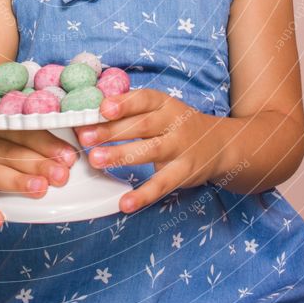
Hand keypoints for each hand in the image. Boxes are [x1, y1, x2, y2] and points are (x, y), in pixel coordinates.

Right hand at [0, 129, 77, 228]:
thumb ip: (52, 140)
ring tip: (39, 190)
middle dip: (39, 164)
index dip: (49, 144)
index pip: (28, 131)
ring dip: (17, 182)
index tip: (70, 157)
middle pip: (13, 152)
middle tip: (61, 177)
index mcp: (5, 125)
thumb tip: (86, 147)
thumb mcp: (28, 138)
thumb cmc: (14, 149)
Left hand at [75, 90, 222, 213]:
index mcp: (164, 103)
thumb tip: (91, 110)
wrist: (218, 145)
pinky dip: (144, 195)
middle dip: (111, 130)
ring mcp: (180, 147)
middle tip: (85, 136)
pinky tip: (125, 203)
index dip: (124, 103)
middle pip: (141, 125)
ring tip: (96, 160)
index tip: (103, 107)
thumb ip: (130, 109)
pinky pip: (162, 184)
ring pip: (150, 151)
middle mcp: (173, 123)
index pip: (143, 99)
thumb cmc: (175, 124)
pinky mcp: (184, 172)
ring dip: (121, 155)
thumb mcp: (159, 109)